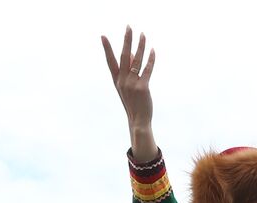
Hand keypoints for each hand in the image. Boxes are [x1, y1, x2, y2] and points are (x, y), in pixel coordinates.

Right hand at [102, 27, 157, 159]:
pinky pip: (147, 69)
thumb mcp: (127, 87)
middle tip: (128, 27)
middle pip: (124, 56)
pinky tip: (153, 51)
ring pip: (137, 60)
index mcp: (117, 81)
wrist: (138, 121)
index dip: (107, 48)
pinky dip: (151, 59)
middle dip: (126, 40)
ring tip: (143, 34)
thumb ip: (129, 71)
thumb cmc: (133, 103)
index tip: (103, 36)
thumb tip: (133, 53)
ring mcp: (132, 84)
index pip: (110, 61)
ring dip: (141, 46)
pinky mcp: (143, 87)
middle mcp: (122, 81)